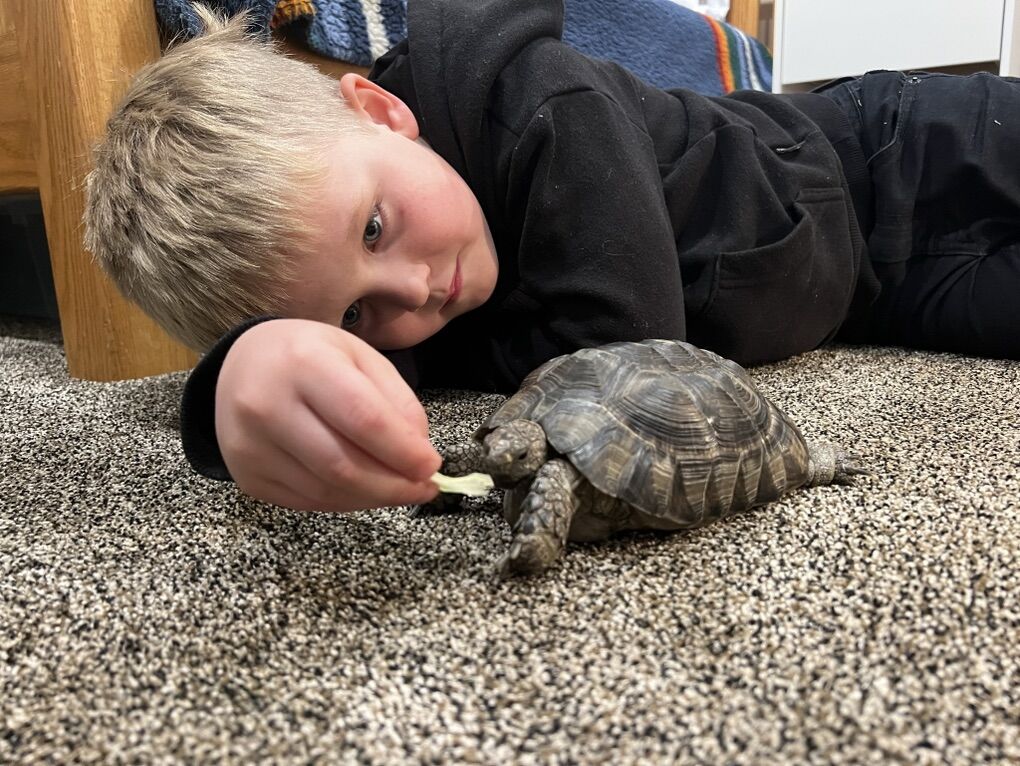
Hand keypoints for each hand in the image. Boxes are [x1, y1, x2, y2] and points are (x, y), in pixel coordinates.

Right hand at [214, 319, 440, 511]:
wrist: (242, 365)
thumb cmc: (311, 357)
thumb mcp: (360, 357)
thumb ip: (396, 401)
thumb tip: (419, 452)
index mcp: (304, 363)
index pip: (362, 417)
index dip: (402, 450)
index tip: (431, 466)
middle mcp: (267, 405)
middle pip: (343, 464)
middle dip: (394, 485)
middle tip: (423, 487)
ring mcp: (251, 445)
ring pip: (326, 490)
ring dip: (373, 498)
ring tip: (401, 489)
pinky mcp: (247, 476)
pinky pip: (308, 502)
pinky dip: (346, 502)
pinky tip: (366, 490)